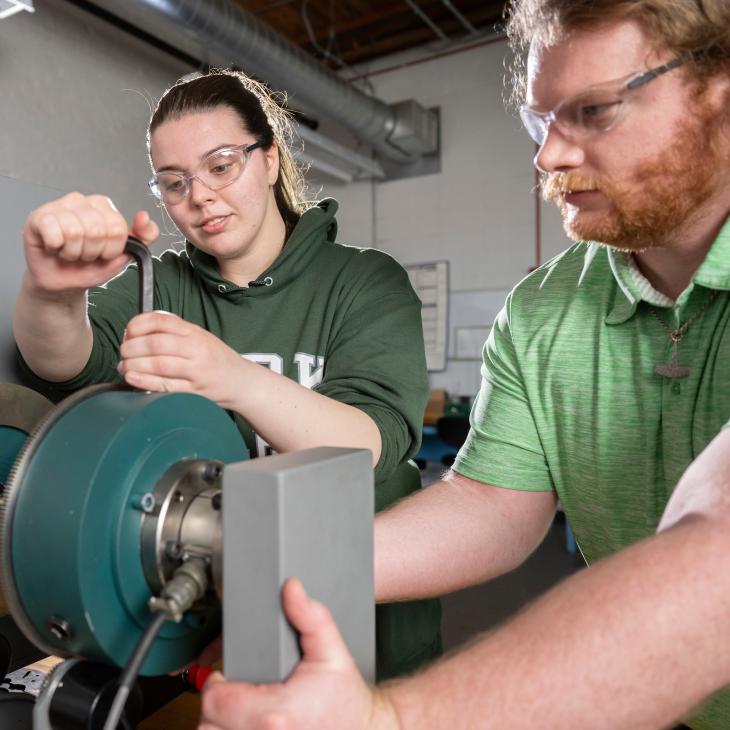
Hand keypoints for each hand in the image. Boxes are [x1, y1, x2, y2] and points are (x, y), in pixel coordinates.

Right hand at [23, 192, 157, 292]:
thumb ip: (143, 237)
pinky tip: (54, 247)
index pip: (117, 228)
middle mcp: (81, 201)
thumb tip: (145, 217)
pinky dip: (56, 248)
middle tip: (84, 254)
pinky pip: (53, 232)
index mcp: (104, 207)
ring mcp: (58, 206)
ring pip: (75, 232)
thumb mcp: (124, 254)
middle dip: (92, 252)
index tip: (103, 253)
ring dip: (74, 252)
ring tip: (69, 252)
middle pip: (97, 230)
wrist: (64, 282)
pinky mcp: (38, 217)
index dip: (111, 249)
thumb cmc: (91, 265)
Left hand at [118, 312, 244, 407]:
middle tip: (124, 352)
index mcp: (194, 332)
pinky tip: (132, 378)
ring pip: (158, 364)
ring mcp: (196, 371)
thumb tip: (137, 331)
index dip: (137, 325)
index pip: (160, 321)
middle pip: (155, 343)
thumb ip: (174, 331)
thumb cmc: (217, 360)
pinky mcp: (195, 391)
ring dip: (134, 365)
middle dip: (131, 348)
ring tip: (125, 366)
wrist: (242, 381)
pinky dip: (145, 381)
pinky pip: (165, 385)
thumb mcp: (200, 337)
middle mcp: (196, 349)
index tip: (128, 333)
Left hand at [198, 579, 395, 729]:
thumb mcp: (332, 650)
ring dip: (221, 724)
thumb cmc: (347, 698)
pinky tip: (246, 724)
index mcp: (275, 713)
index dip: (216, 682)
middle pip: (208, 725)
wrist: (366, 729)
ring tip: (236, 710)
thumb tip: (291, 589)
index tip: (227, 674)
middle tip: (232, 691)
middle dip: (216, 705)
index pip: (216, 700)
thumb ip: (311, 616)